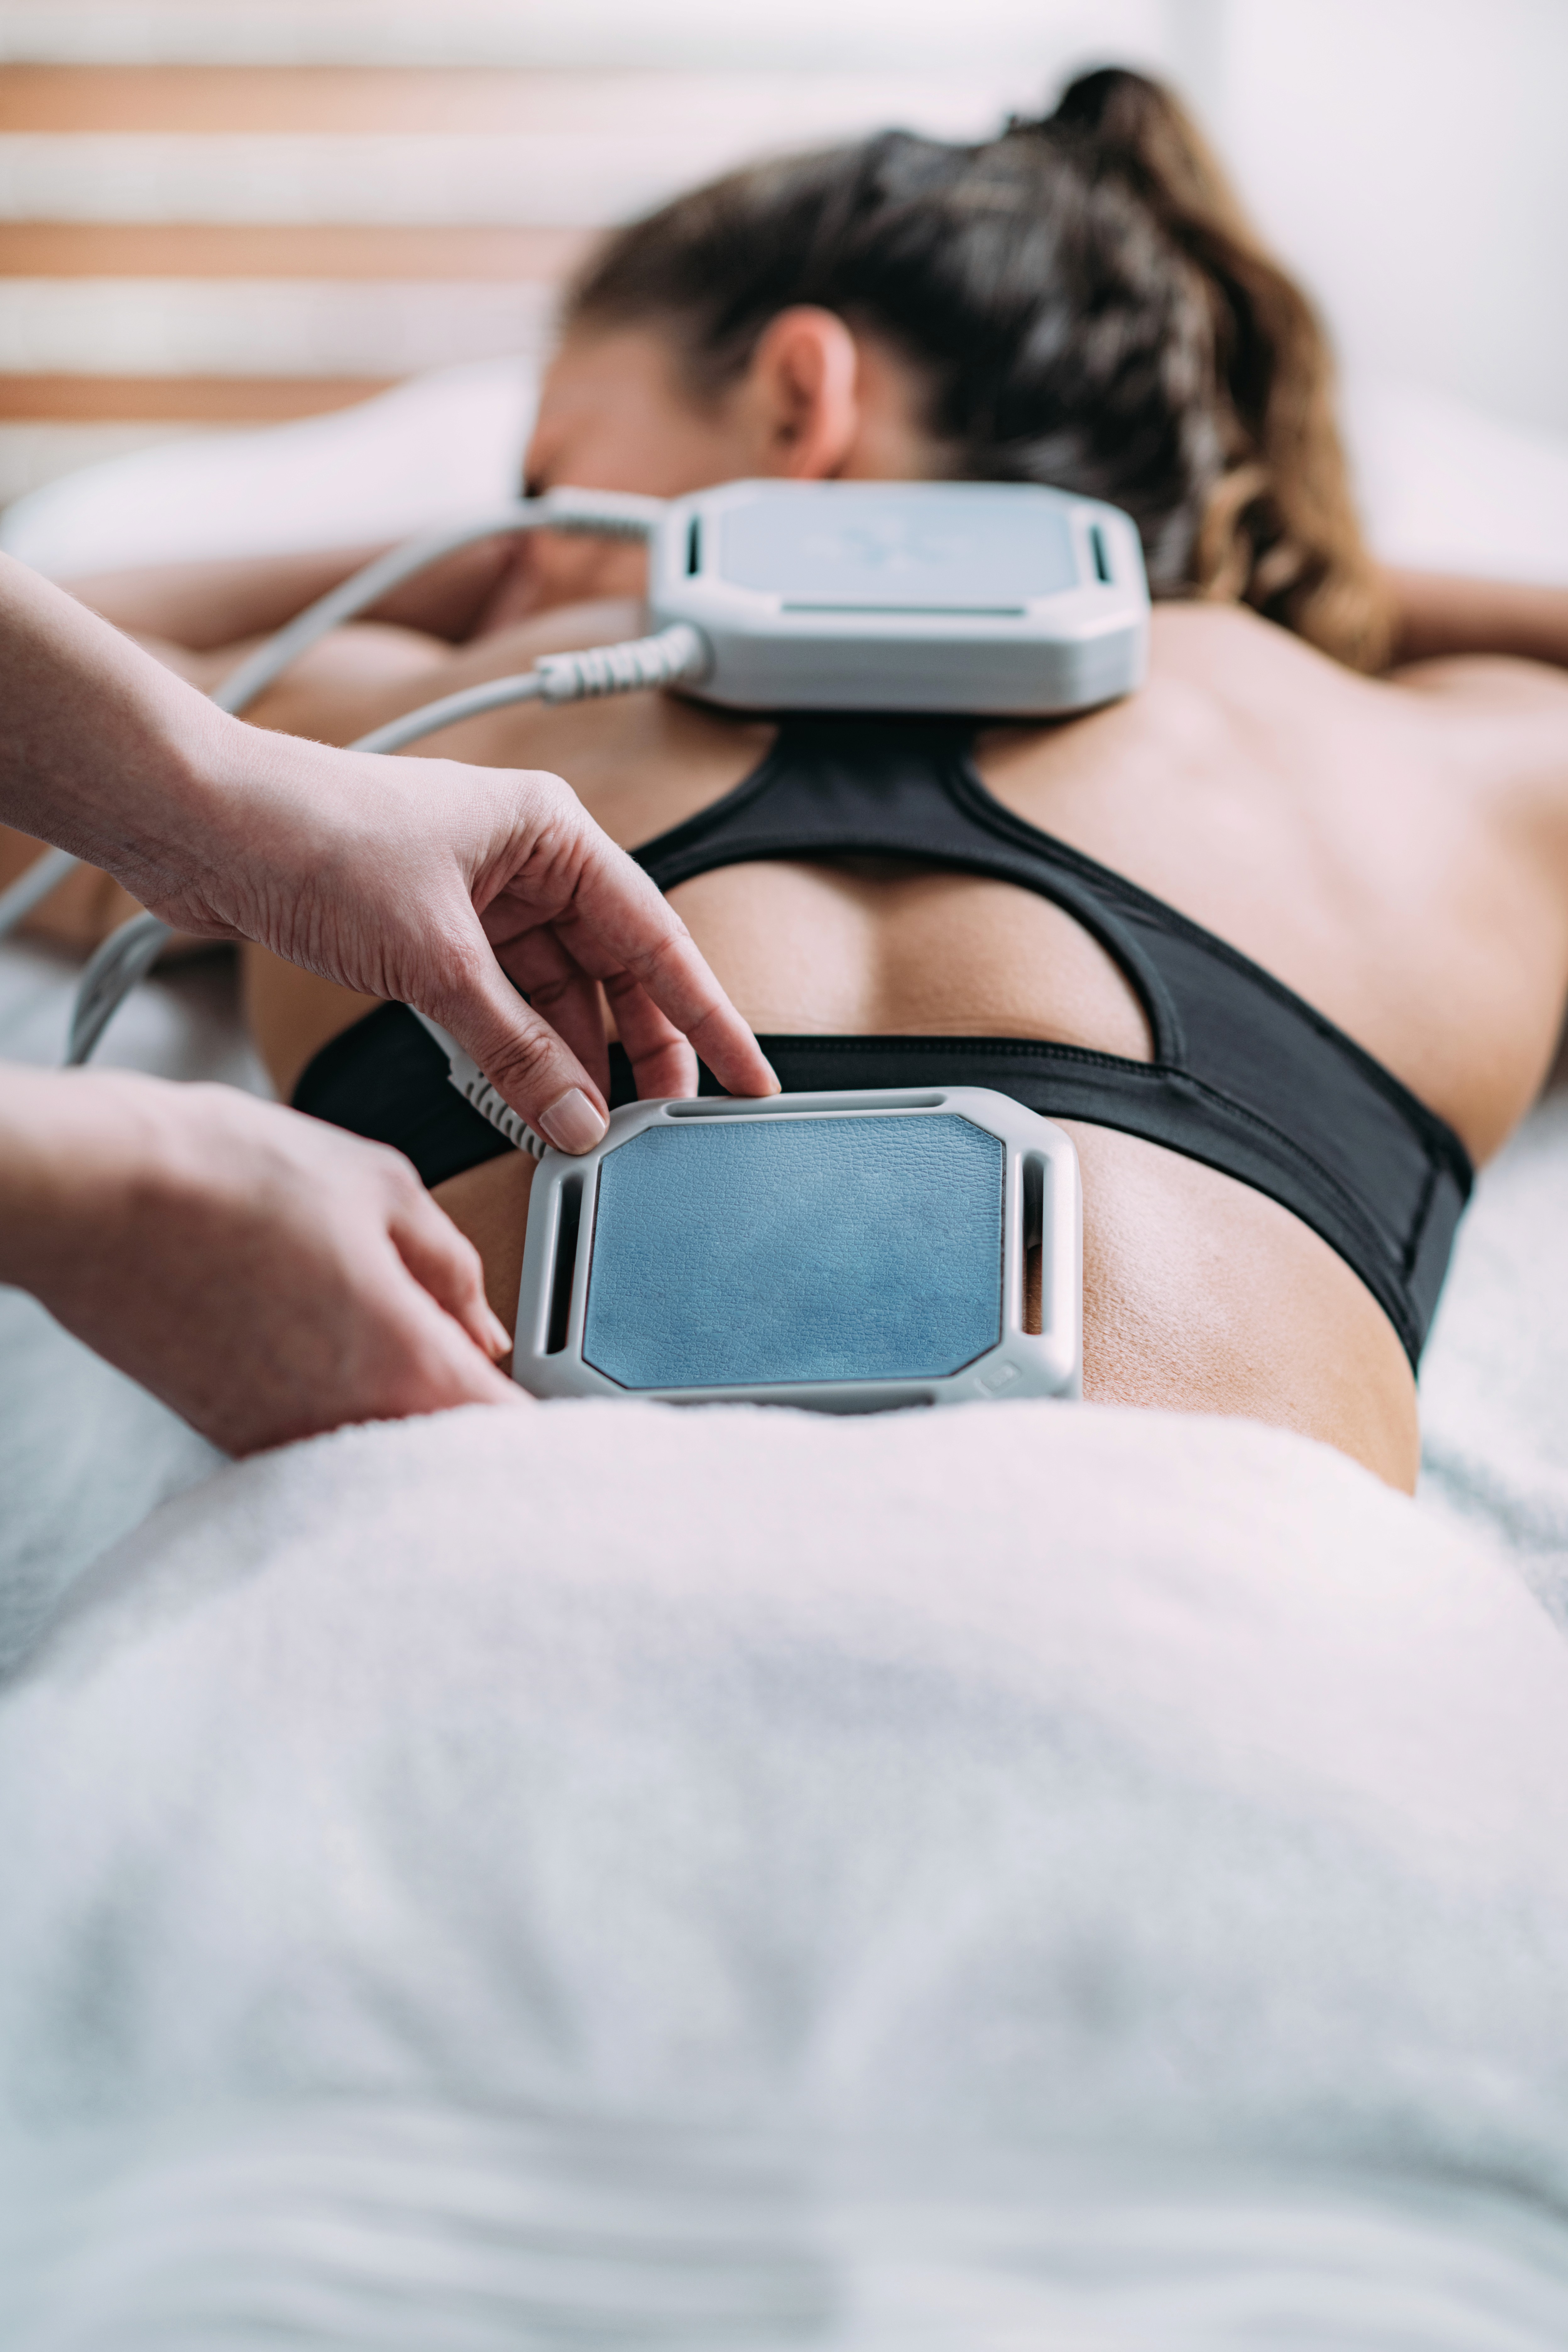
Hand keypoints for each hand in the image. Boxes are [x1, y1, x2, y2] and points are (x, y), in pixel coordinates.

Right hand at [1, 1068, 519, 1454]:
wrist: (93, 1193)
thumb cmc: (226, 1176)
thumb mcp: (381, 1187)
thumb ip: (451, 1267)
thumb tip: (480, 1320)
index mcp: (406, 1369)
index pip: (515, 1437)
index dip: (556, 1426)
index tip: (572, 1406)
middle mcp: (348, 1427)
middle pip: (450, 1458)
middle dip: (477, 1421)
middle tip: (483, 1365)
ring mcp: (283, 1440)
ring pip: (380, 1453)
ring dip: (403, 1415)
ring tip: (392, 1342)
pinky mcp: (230, 1434)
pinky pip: (317, 1441)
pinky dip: (339, 1409)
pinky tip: (323, 1347)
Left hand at [156, 728, 779, 1152]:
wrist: (199, 823)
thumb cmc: (312, 838)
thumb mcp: (432, 957)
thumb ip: (513, 1047)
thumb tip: (578, 1120)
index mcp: (551, 835)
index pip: (657, 940)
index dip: (707, 1018)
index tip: (749, 1079)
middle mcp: (525, 863)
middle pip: (613, 974)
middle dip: (638, 1052)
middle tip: (667, 1125)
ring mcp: (477, 901)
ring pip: (554, 999)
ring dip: (570, 1064)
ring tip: (591, 1131)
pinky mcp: (430, 936)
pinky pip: (499, 1009)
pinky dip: (515, 1056)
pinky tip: (532, 1104)